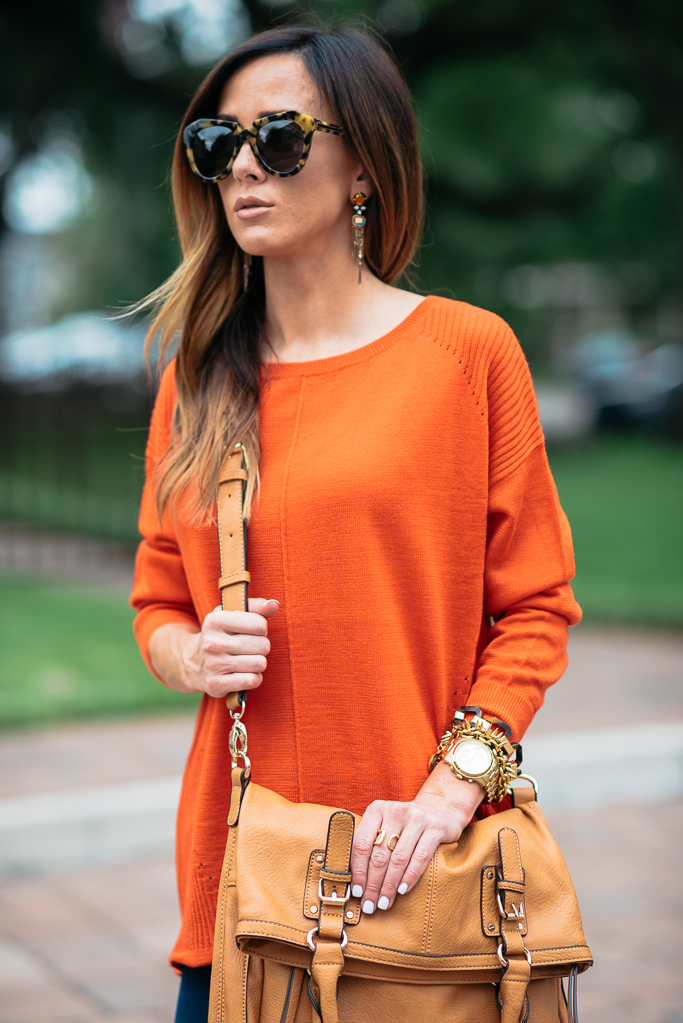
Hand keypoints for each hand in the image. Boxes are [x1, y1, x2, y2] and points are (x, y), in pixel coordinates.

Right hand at [148, 597, 278, 695]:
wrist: (192, 662)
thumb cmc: (221, 635)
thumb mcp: (232, 614)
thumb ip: (256, 607)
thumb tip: (274, 604)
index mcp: (215, 620)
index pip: (259, 624)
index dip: (261, 628)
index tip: (252, 631)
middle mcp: (212, 642)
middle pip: (262, 645)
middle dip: (262, 646)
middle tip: (250, 647)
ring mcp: (213, 665)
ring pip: (259, 664)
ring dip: (258, 663)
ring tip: (247, 660)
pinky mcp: (215, 684)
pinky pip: (251, 681)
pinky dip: (254, 678)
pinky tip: (245, 673)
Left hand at [349, 764, 483, 913]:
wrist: (439, 808)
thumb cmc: (404, 824)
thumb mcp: (384, 824)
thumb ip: (369, 843)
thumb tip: (352, 880)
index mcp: (377, 809)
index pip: (361, 844)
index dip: (358, 870)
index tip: (356, 892)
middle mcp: (396, 811)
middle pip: (379, 854)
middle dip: (372, 884)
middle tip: (369, 905)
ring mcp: (417, 818)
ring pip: (398, 858)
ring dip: (389, 886)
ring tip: (384, 903)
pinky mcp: (436, 827)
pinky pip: (420, 857)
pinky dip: (410, 877)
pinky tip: (402, 891)